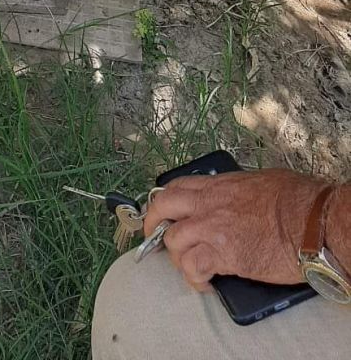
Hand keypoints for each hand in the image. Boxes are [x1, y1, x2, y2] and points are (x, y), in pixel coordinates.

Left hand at [143, 169, 326, 290]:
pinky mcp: (223, 255)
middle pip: (163, 207)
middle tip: (155, 239)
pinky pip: (192, 266)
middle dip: (153, 223)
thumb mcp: (260, 182)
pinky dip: (194, 278)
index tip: (161, 212)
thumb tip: (237, 198)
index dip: (163, 201)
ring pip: (174, 240)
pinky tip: (206, 283)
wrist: (312, 222)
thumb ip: (238, 190)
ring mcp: (212, 227)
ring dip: (178, 256)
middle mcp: (209, 203)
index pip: (177, 186)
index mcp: (219, 185)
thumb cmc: (297, 200)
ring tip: (192, 268)